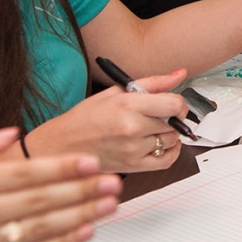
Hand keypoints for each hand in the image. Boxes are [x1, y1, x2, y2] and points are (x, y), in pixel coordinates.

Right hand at [0, 126, 120, 241]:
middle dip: (81, 189)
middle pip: (38, 199)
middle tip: (113, 180)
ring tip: (110, 203)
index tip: (91, 161)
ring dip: (82, 214)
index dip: (60, 167)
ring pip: (43, 226)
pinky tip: (88, 232)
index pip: (22, 173)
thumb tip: (10, 131)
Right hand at [26, 71, 189, 172]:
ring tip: (154, 129)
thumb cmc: (85, 118)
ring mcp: (134, 150)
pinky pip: (166, 161)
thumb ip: (152, 83)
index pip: (174, 104)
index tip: (174, 103)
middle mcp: (133, 128)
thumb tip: (179, 74)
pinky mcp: (134, 167)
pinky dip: (171, 153)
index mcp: (128, 106)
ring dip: (170, 134)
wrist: (63, 145)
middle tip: (161, 115)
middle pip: (175, 123)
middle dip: (173, 117)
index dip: (179, 103)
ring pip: (172, 141)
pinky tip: (161, 145)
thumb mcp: (116, 92)